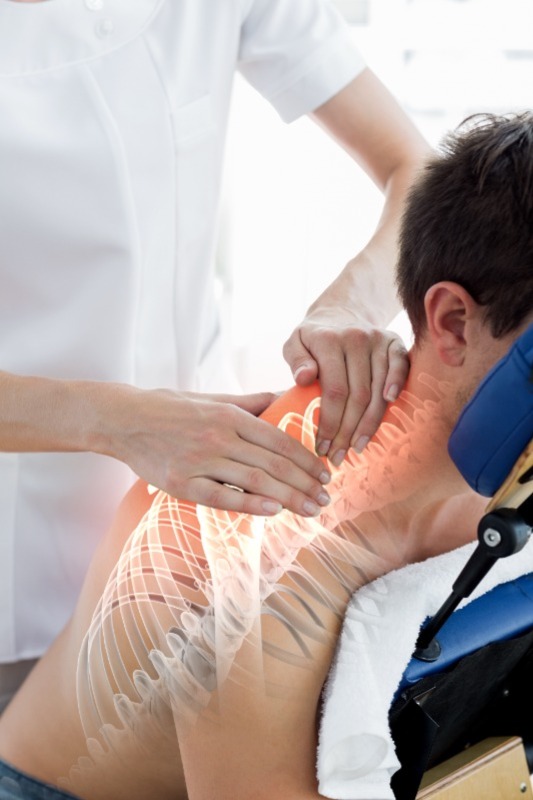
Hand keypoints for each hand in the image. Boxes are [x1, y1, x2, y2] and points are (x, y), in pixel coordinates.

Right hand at [97, 387, 330, 516]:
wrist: (123, 419)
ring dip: (289, 497)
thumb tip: (282, 397)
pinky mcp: (182, 483)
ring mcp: (200, 460)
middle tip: (326, 497)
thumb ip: (249, 402)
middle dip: (305, 482)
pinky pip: (223, 496)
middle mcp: (219, 436)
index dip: (306, 458)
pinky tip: (274, 511)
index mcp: (229, 414)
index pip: (279, 439)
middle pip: (273, 464)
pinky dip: (250, 504)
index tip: (324, 473)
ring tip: (311, 509)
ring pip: (255, 481)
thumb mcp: (212, 397)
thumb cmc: (170, 407)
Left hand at [283, 310, 409, 465]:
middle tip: (338, 455)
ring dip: (370, 423)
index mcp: (328, 340)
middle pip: (357, 395)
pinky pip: (400, 366)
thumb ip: (296, 360)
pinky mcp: (393, 341)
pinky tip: (390, 406)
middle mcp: (355, 338)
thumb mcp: (294, 343)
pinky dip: (397, 386)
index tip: (322, 447)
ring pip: (378, 389)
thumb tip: (304, 379)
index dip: (330, 423)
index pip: (333, 390)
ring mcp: (377, 339)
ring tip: (358, 446)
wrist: (340, 311)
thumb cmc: (313, 337)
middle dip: (347, 431)